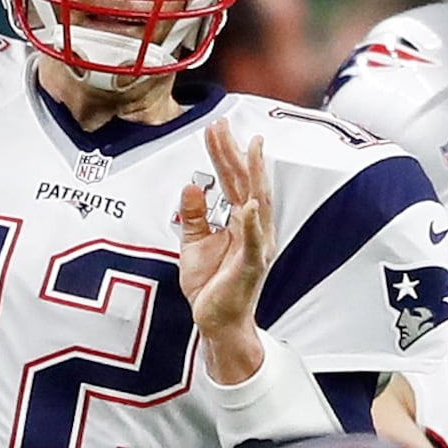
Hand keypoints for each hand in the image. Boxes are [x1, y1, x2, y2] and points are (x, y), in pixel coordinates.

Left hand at [175, 122, 278, 382]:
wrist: (217, 323)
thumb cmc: (211, 286)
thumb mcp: (194, 244)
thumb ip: (194, 216)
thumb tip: (192, 186)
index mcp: (240, 221)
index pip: (232, 180)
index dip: (223, 153)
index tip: (215, 127)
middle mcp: (254, 228)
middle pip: (244, 182)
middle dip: (233, 152)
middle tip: (222, 124)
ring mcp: (256, 246)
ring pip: (256, 203)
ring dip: (252, 175)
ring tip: (250, 148)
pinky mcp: (252, 266)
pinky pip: (252, 242)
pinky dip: (252, 223)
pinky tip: (250, 204)